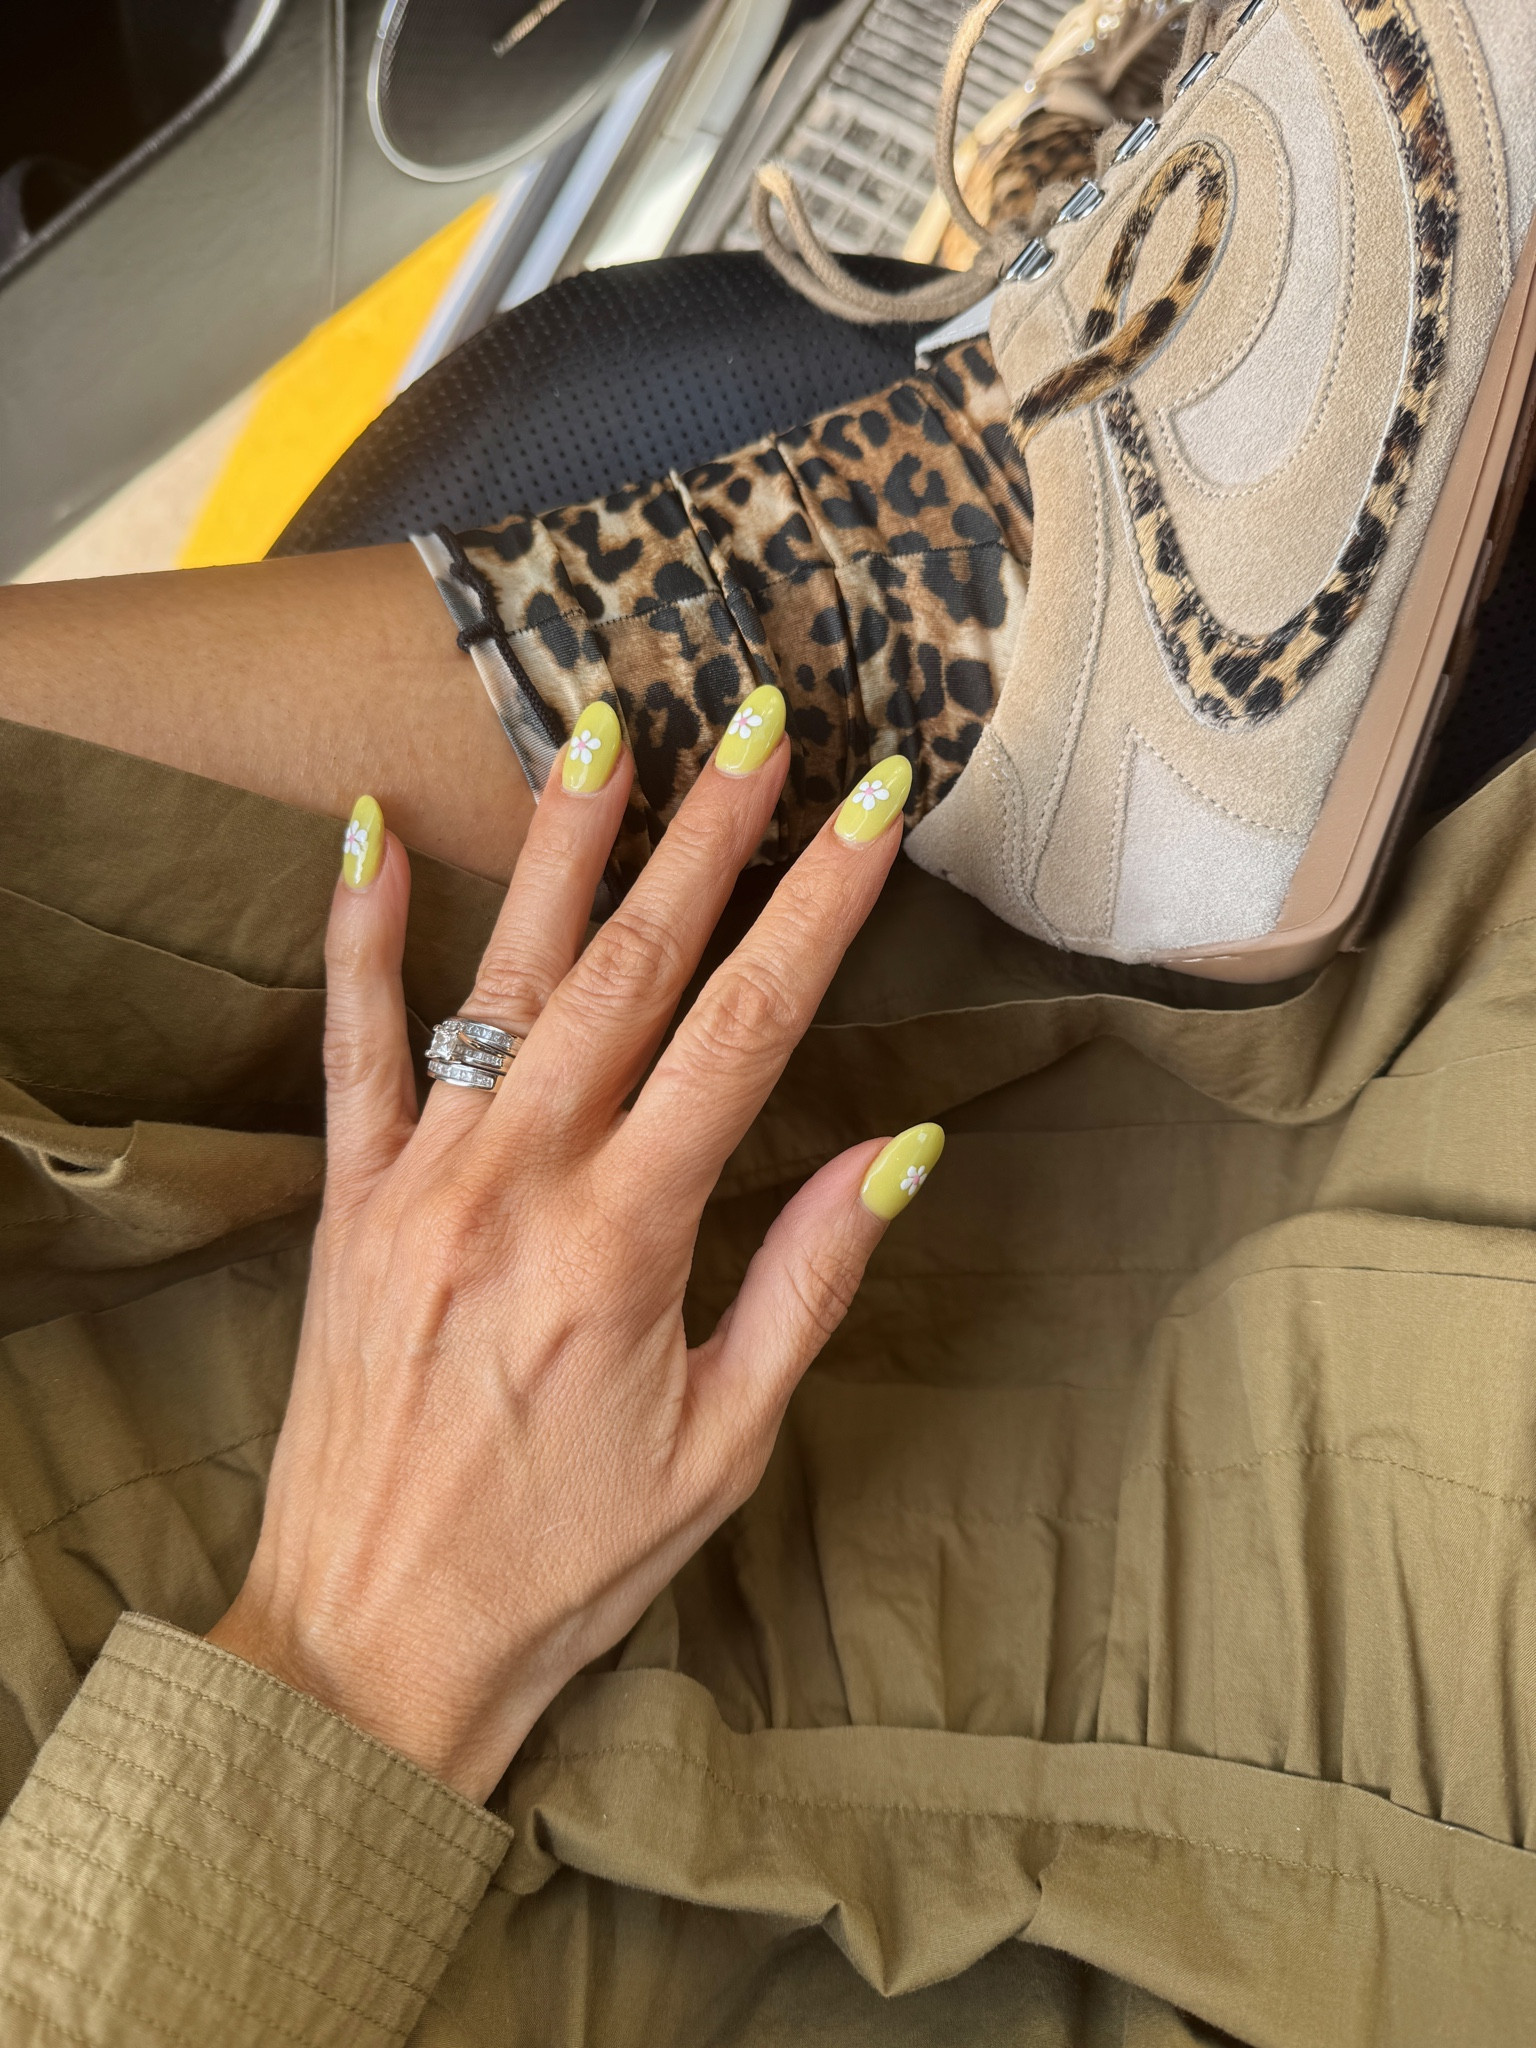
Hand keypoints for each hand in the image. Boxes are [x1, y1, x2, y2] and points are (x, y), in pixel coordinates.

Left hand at [208, 694, 940, 1800]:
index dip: (822, 905)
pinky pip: (352, 1042)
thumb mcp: (725, 1446)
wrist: (371, 1641)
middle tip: (758, 718)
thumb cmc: (567, 1562)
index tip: (876, 807)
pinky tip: (372, 828)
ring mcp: (423, 1179)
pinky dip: (362, 930)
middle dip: (710, 833)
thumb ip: (807, 1284)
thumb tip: (898, 1146)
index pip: (751, 1031)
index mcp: (629, 1243)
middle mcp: (522, 1183)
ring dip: (566, 847)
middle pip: (636, 969)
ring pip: (505, 977)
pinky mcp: (348, 1198)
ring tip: (606, 729)